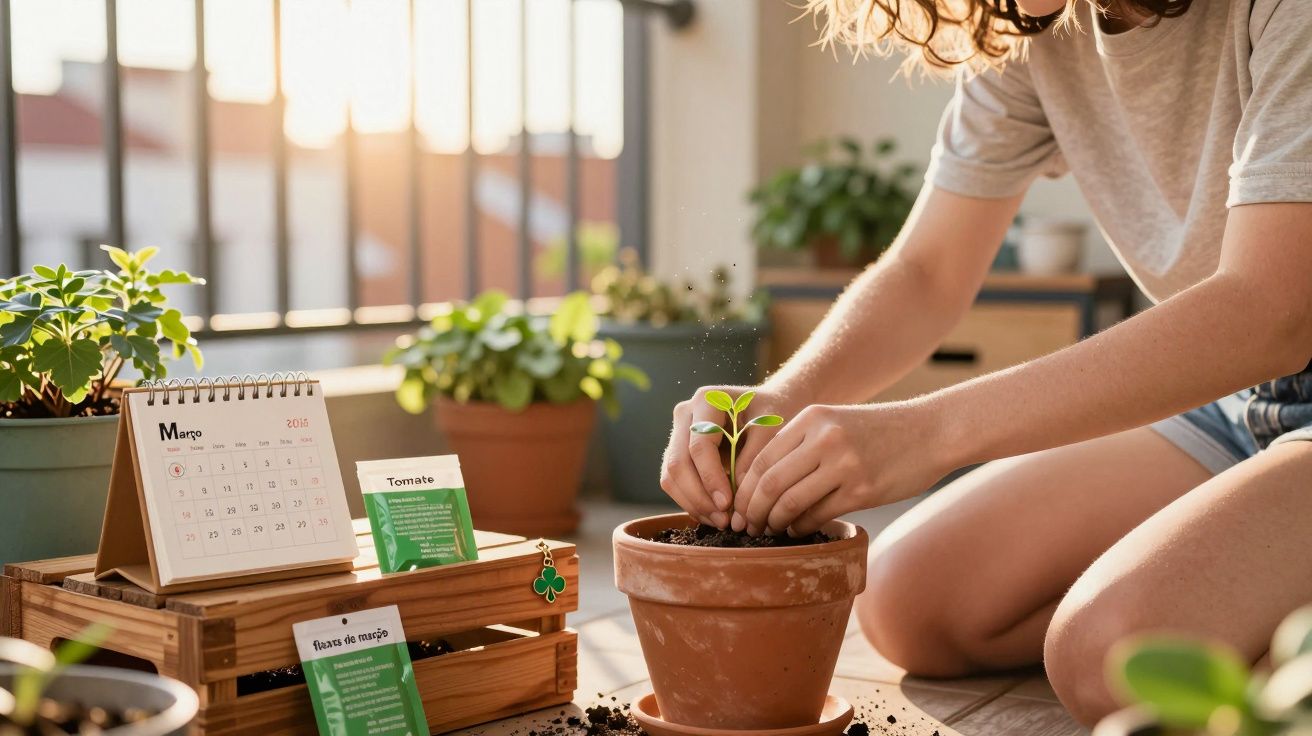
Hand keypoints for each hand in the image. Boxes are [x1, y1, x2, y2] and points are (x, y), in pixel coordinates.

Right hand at [660, 385, 799, 527]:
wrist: (772, 405)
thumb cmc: (776, 413)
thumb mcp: (772, 431)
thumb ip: (753, 460)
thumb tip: (735, 500)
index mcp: (706, 401)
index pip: (699, 446)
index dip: (711, 478)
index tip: (728, 504)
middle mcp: (685, 415)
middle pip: (677, 463)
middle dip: (699, 497)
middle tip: (724, 521)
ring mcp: (678, 434)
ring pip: (670, 476)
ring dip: (693, 504)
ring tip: (722, 522)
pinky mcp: (679, 453)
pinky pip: (675, 483)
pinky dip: (692, 503)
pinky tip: (715, 516)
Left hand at [733, 401, 943, 536]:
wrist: (933, 431)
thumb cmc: (880, 431)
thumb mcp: (835, 422)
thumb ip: (801, 445)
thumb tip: (762, 484)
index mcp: (811, 418)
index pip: (761, 458)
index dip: (743, 488)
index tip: (737, 507)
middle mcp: (824, 439)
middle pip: (769, 482)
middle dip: (751, 510)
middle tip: (746, 527)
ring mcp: (844, 465)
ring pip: (789, 502)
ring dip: (773, 522)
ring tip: (769, 531)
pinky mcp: (862, 489)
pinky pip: (818, 515)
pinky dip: (801, 527)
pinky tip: (797, 530)